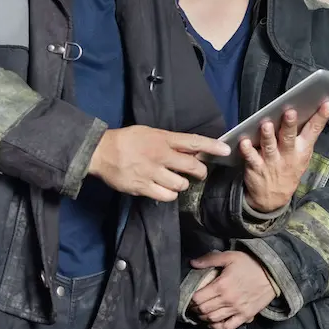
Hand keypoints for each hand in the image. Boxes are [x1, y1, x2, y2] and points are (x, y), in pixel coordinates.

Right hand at [89, 126, 229, 201]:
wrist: (102, 152)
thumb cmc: (127, 140)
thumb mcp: (150, 133)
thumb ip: (170, 141)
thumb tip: (191, 148)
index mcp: (163, 139)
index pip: (193, 141)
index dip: (212, 146)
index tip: (226, 150)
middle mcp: (160, 155)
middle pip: (192, 167)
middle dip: (200, 172)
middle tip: (198, 173)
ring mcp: (152, 172)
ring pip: (181, 184)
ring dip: (182, 184)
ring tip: (175, 180)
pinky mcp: (143, 187)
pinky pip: (167, 196)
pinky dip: (170, 194)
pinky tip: (165, 189)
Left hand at [188, 250, 275, 328]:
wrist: (273, 274)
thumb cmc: (251, 264)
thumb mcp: (230, 257)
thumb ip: (210, 259)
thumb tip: (192, 263)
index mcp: (221, 285)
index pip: (198, 298)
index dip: (190, 299)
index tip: (189, 297)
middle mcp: (227, 300)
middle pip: (204, 310)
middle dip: (195, 309)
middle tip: (193, 305)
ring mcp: (237, 310)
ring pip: (213, 319)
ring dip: (204, 317)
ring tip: (201, 313)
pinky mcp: (245, 316)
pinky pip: (227, 327)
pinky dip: (217, 327)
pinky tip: (213, 323)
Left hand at [239, 101, 328, 212]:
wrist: (273, 199)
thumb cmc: (288, 169)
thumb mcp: (302, 156)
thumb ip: (303, 137)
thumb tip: (305, 110)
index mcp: (302, 150)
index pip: (313, 131)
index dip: (320, 117)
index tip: (327, 104)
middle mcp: (288, 155)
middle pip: (289, 137)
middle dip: (290, 125)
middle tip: (290, 112)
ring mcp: (271, 162)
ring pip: (270, 146)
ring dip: (268, 135)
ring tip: (266, 125)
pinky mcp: (256, 167)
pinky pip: (251, 158)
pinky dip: (247, 150)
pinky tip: (244, 142)